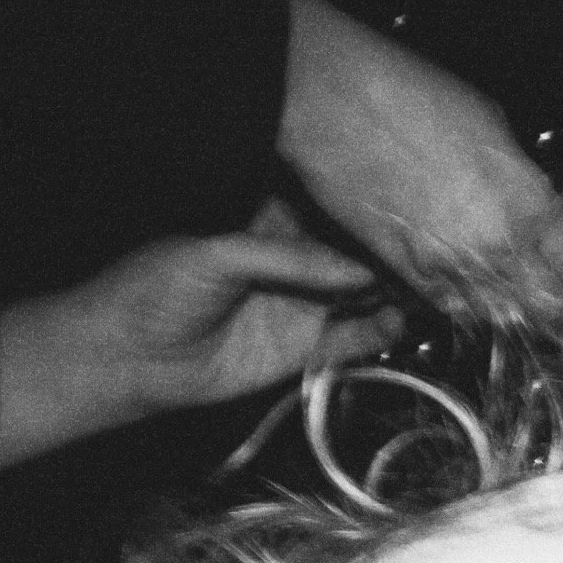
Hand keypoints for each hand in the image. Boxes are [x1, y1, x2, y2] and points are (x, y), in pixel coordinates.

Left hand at [0, 201, 404, 466]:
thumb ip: (289, 258)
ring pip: (359, 298)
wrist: (135, 357)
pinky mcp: (304, 350)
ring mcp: (302, 307)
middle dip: (385, 254)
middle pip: (351, 255)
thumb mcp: (221, 255)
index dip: (358, 209)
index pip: (324, 210)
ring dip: (390, 294)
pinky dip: (377, 334)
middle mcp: (293, 264)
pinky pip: (350, 341)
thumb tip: (355, 269)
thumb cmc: (160, 288)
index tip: (399, 206)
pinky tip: (400, 322)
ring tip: (426, 288)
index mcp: (267, 223)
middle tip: (427, 251)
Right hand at [278, 0, 562, 314]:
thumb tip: (532, 210)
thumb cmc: (412, 98)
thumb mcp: (492, 128)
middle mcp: (499, 246)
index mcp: (528, 201)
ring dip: (514, 314)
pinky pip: (456, 314)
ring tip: (513, 299)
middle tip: (556, 302)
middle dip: (558, 309)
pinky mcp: (413, 280)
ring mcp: (455, 269)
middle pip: (550, 310)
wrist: (336, 105)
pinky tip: (470, 292)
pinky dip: (469, 309)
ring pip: (504, 321)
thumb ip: (520, 181)